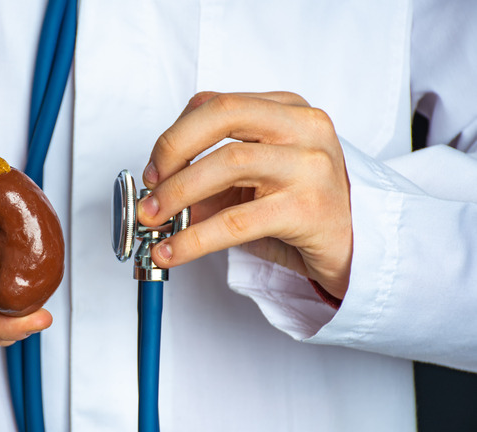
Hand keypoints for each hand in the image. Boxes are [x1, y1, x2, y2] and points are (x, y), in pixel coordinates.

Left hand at [137, 92, 352, 298]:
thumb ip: (207, 182)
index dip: (175, 134)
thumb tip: (154, 197)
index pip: (217, 102)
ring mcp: (310, 164)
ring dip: (178, 193)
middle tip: (149, 189)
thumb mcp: (252, 185)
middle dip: (173, 149)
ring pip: (228, 162)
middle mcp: (303, 126)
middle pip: (223, 114)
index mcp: (287, 110)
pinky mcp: (308, 208)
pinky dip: (194, 238)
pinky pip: (237, 220)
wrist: (359, 247)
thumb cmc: (301, 208)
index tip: (153, 169)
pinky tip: (172, 252)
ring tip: (154, 221)